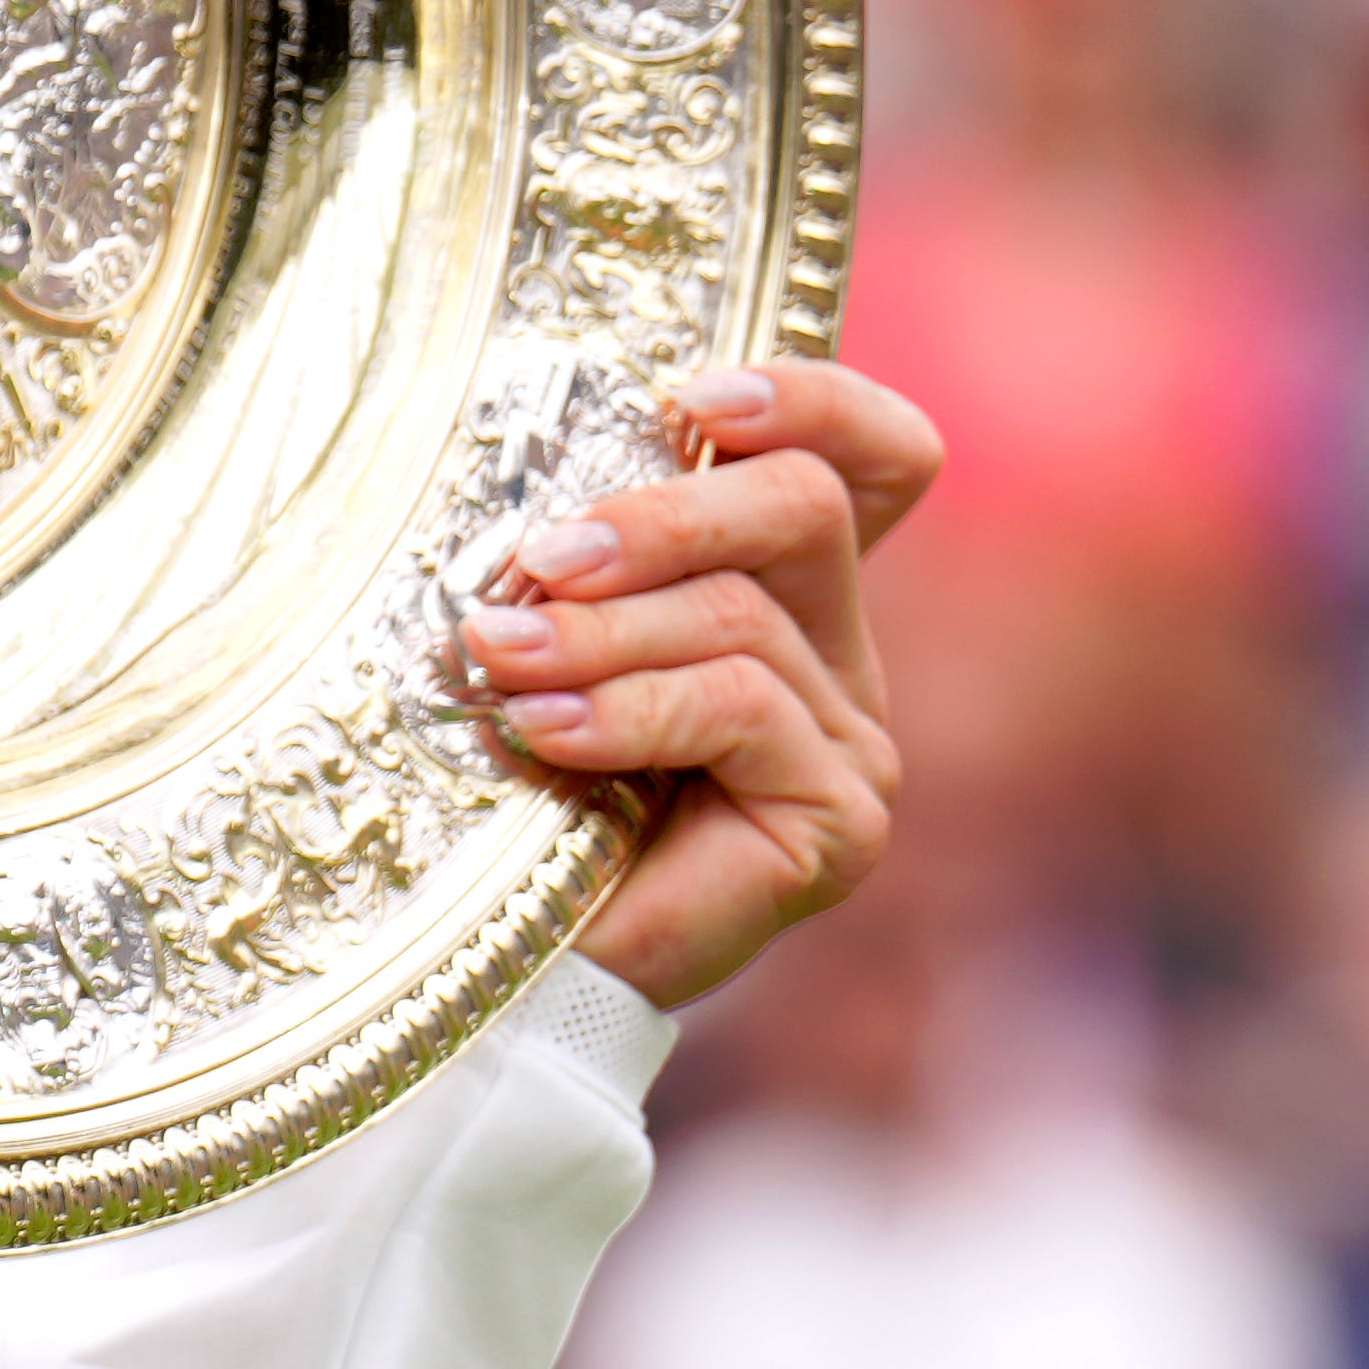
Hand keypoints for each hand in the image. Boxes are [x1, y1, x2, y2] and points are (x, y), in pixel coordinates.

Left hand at [465, 356, 940, 1013]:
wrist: (515, 970)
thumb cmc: (515, 793)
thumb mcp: (548, 643)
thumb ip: (579, 564)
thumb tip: (530, 497)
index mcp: (783, 591)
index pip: (870, 458)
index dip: (812, 401)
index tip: (695, 398)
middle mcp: (837, 654)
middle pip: (804, 506)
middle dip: (663, 513)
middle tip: (540, 560)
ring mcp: (852, 740)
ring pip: (742, 616)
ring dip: (600, 633)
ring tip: (499, 663)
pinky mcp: (839, 819)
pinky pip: (743, 709)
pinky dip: (627, 710)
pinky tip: (544, 736)